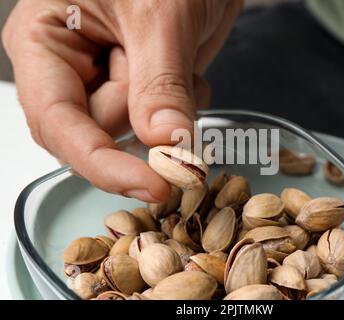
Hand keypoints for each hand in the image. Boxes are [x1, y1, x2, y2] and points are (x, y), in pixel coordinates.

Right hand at [2, 0, 242, 201]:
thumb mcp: (162, 14)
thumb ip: (160, 82)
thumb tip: (164, 145)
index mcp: (45, 40)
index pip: (59, 123)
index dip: (103, 163)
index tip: (152, 186)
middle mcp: (69, 66)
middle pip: (97, 134)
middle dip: (143, 118)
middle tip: (172, 72)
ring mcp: (107, 79)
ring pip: (133, 133)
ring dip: (168, 108)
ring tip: (179, 56)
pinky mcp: (140, 88)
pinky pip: (160, 124)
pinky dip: (182, 108)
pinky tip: (187, 69)